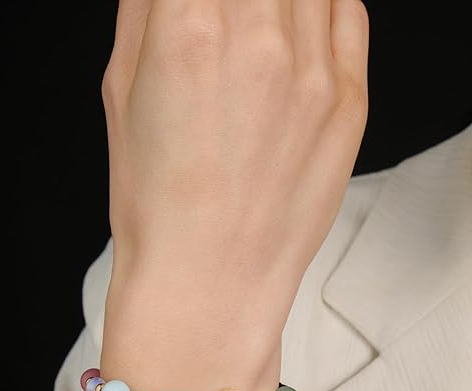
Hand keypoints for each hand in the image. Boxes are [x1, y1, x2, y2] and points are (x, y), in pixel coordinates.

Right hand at [101, 0, 369, 341]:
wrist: (211, 281)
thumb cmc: (159, 204)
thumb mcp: (121, 90)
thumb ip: (148, 6)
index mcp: (189, 27)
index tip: (198, 3)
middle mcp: (260, 38)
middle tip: (227, 17)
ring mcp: (315, 73)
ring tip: (260, 22)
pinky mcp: (351, 103)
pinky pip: (349, 10)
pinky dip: (323, 1)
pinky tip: (298, 21)